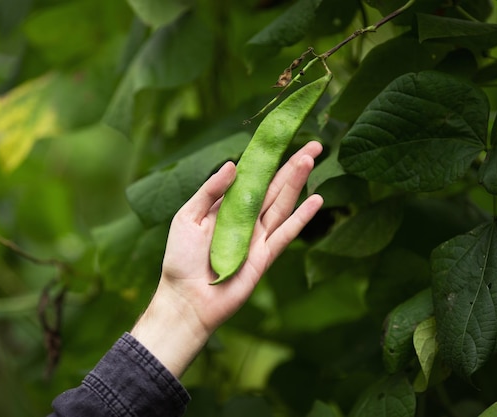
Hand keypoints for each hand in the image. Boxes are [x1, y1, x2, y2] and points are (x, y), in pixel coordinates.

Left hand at [131, 141, 323, 376]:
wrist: (186, 299)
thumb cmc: (180, 259)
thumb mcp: (187, 217)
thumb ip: (209, 191)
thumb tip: (232, 165)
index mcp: (225, 206)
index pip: (252, 177)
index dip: (267, 158)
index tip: (283, 138)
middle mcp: (245, 218)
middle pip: (274, 186)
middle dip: (293, 165)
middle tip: (315, 144)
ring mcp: (257, 236)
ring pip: (282, 204)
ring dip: (297, 182)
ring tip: (312, 159)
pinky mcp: (265, 256)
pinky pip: (285, 233)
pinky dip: (301, 217)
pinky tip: (316, 200)